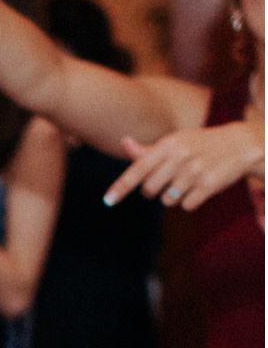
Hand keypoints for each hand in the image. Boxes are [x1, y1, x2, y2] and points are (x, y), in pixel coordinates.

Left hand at [107, 120, 265, 212]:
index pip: (138, 169)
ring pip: (168, 200)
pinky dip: (190, 201)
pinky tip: (200, 186)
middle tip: (167, 179)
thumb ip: (147, 150)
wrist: (239, 144)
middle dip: (153, 190)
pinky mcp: (210, 184)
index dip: (121, 187)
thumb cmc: (198, 144)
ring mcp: (196, 170)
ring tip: (187, 181)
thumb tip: (124, 142)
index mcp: (168, 145)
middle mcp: (181, 156)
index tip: (107, 201)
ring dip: (174, 196)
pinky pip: (186, 205)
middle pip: (149, 190)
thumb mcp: (175, 142)